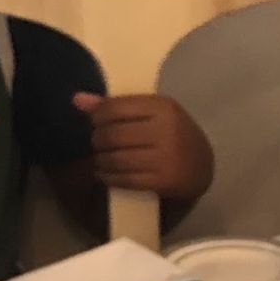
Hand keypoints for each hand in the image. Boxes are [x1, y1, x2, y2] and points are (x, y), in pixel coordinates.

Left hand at [72, 92, 213, 200]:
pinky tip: (105, 174)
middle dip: (97, 140)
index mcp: (163, 106)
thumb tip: (76, 100)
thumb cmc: (172, 132)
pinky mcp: (164, 181)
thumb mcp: (152, 113)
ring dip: (100, 160)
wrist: (202, 165)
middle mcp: (166, 130)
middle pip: (114, 135)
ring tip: (99, 158)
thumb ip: (115, 105)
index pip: (116, 107)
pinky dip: (109, 177)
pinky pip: (126, 179)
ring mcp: (166, 157)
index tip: (94, 121)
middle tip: (97, 142)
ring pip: (117, 158)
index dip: (97, 115)